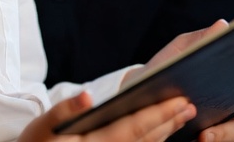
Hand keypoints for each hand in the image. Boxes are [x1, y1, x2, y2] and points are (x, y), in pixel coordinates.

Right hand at [19, 90, 193, 141]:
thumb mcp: (43, 125)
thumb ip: (65, 110)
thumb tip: (88, 96)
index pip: (133, 129)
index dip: (158, 115)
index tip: (180, 102)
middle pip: (146, 140)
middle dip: (169, 122)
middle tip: (190, 105)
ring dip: (166, 132)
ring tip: (183, 115)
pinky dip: (153, 140)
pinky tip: (164, 131)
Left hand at [123, 21, 233, 141]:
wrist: (143, 98)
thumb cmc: (166, 71)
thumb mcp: (177, 54)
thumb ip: (196, 41)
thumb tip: (222, 25)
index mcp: (233, 79)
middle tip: (221, 107)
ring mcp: (230, 126)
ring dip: (226, 133)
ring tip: (203, 134)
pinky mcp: (218, 140)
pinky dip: (216, 141)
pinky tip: (197, 139)